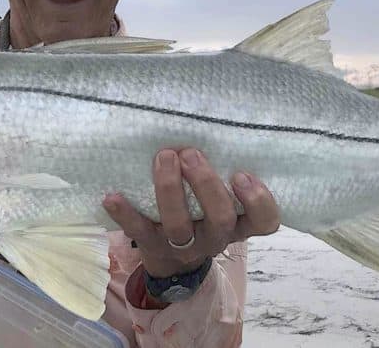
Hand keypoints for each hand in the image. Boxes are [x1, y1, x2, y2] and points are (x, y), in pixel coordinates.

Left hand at [103, 147, 279, 277]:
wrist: (173, 260)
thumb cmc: (203, 212)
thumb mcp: (222, 198)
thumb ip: (224, 171)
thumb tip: (209, 118)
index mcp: (240, 223)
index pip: (265, 221)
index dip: (258, 201)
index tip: (241, 174)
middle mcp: (216, 237)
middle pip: (220, 218)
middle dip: (206, 184)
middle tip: (191, 154)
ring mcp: (184, 245)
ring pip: (180, 226)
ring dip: (170, 190)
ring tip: (164, 157)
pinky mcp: (152, 245)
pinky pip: (138, 231)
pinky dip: (125, 213)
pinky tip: (112, 195)